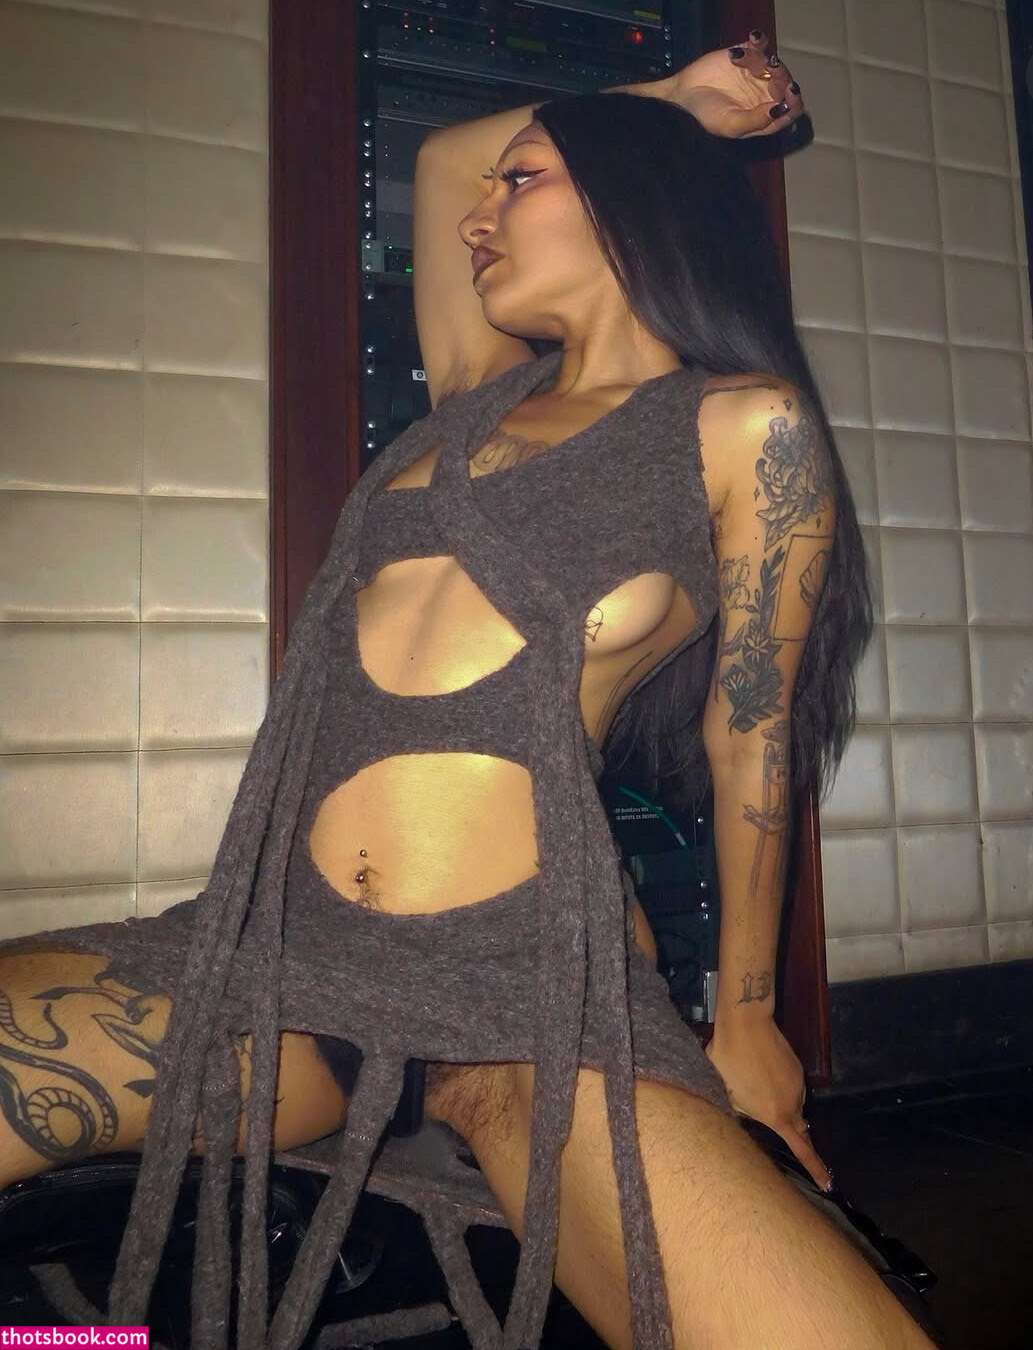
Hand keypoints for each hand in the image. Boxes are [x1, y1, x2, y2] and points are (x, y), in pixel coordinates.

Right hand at [671, 29, 804, 139]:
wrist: (683, 94)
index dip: (794, 102)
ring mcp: (757, 75)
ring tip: (746, 58)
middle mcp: (765, 96)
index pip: (790, 111)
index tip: (789, 92)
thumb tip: (779, 109)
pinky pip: (760, 46)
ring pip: (773, 64)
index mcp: (765, 118)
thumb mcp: (731, 125)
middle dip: (781, 76)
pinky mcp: (747, 56)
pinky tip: (753, 39)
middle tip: (771, 68)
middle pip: (786, 84)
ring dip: (763, 59)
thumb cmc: (706, 115)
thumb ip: (756, 120)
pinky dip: (758, 42)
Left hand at [705, 1016, 831, 1190]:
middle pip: (797, 1125)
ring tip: (752, 1086)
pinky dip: (779, 1085)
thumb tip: (752, 1116)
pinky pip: (790, 1085)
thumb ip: (744, 1112)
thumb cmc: (729, 1061)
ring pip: (792, 1103)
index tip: (828, 1184)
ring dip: (778, 1102)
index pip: (801, 1147)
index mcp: (776, 1115)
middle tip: (781, 1130)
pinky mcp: (797, 1068)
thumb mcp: (728, 1093)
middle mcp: (793, 1103)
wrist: (746, 1025)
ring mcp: (797, 1084)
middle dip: (794, 1132)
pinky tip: (761, 1071)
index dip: (815, 1167)